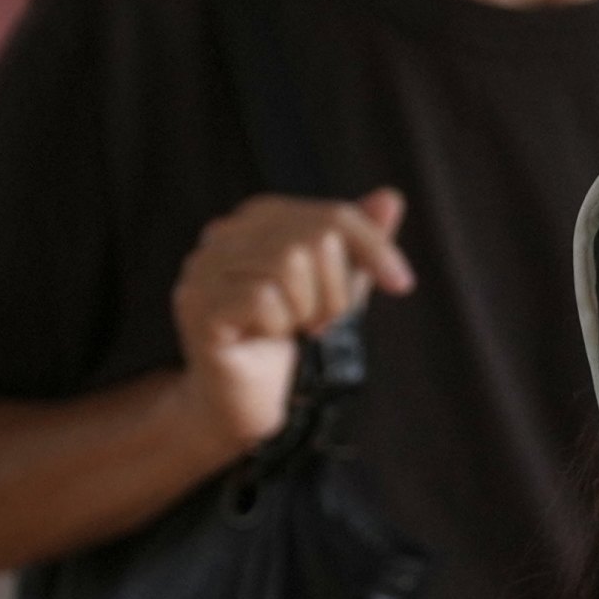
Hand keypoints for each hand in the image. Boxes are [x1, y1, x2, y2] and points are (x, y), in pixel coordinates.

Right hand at [169, 190, 412, 451]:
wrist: (249, 401)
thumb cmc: (290, 342)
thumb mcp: (337, 289)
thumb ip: (360, 246)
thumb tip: (390, 197)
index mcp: (260, 220)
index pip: (332, 216)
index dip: (374, 247)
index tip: (402, 284)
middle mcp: (224, 234)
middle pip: (313, 238)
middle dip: (335, 290)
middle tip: (321, 322)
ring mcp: (203, 268)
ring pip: (287, 264)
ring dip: (307, 309)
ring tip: (293, 329)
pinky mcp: (196, 305)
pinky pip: (261, 298)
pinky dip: (278, 325)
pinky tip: (266, 338)